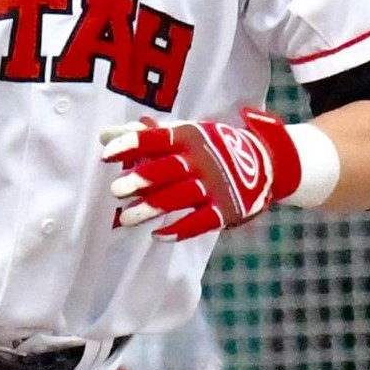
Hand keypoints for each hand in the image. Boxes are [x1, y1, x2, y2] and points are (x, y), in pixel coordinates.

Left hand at [101, 108, 304, 240]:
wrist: (266, 162)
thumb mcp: (184, 133)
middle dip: (142, 179)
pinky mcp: (227, 209)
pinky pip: (201, 222)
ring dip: (152, 208)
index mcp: (189, 136)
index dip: (133, 145)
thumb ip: (144, 136)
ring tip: (126, 219)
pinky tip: (158, 236)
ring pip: (180, 198)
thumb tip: (103, 135)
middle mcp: (202, 160)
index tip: (107, 154)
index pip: (158, 139)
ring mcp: (216, 186)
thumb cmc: (211, 146)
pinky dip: (180, 230)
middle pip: (168, 169)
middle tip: (116, 190)